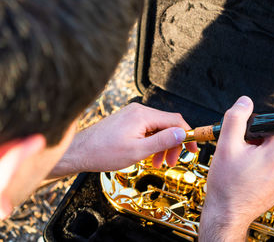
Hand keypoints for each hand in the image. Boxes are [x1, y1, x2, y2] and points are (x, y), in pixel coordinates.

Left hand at [50, 103, 197, 176]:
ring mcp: (132, 115)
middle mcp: (138, 111)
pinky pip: (146, 129)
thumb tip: (182, 133)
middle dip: (173, 143)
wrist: (79, 151)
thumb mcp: (138, 151)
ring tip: (158, 162)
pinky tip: (148, 155)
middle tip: (172, 161)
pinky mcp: (127, 121)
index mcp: (143, 115)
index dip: (187, 135)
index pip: (175, 121)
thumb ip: (162, 141)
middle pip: (167, 124)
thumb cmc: (103, 152)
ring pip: (157, 128)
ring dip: (162, 145)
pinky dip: (151, 142)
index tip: (193, 148)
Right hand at [199, 96, 273, 240]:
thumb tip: (245, 101)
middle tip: (239, 149)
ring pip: (272, 153)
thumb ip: (236, 118)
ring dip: (257, 152)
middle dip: (256, 139)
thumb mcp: (226, 145)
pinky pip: (272, 168)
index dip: (258, 125)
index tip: (244, 135)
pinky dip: (259, 166)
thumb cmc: (226, 184)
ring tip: (240, 162)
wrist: (225, 214)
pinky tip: (244, 173)